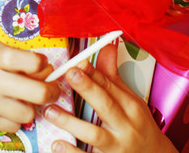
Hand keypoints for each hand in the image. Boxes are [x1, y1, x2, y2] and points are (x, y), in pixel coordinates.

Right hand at [0, 40, 60, 131]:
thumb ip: (14, 57)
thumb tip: (43, 69)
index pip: (32, 61)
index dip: (43, 64)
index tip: (42, 64)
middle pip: (39, 93)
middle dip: (51, 91)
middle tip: (51, 88)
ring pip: (29, 113)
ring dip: (32, 106)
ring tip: (25, 98)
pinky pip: (14, 126)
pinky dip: (16, 119)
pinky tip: (9, 107)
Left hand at [43, 44, 177, 152]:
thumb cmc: (138, 127)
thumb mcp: (130, 101)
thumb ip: (112, 76)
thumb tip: (106, 46)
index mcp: (131, 108)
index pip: (111, 87)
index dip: (93, 74)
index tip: (78, 62)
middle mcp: (125, 127)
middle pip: (106, 106)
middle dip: (88, 88)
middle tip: (69, 73)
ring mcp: (116, 149)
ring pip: (94, 135)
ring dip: (70, 122)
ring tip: (50, 111)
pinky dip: (71, 152)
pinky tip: (57, 144)